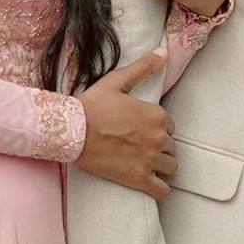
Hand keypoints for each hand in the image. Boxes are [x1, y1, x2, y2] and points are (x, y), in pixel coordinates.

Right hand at [75, 44, 174, 196]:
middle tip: (139, 146)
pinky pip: (162, 190)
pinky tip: (150, 182)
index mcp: (156, 115)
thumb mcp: (117, 81)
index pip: (169, 125)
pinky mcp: (139, 179)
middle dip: (159, 146)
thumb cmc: (92, 105)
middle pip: (171, 147)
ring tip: (145, 163)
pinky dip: (159, 188)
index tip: (141, 129)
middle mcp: (158, 138)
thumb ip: (143, 68)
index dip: (157, 127)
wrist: (72, 131)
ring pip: (171, 167)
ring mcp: (150, 160)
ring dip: (161, 166)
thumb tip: (162, 52)